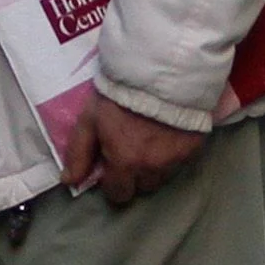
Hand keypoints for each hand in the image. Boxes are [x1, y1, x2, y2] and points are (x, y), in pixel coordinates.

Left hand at [57, 92, 204, 206]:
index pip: (118, 194)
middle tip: (132, 148)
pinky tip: (167, 134)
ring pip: (162, 176)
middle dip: (134, 174)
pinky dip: (172, 153)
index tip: (112, 163)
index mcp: (126, 163)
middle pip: (142, 187)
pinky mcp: (195, 148)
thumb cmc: (120, 92)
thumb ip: (79, 152)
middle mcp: (153, 168)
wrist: (163, 69)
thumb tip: (69, 182)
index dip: (112, 181)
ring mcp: (176, 160)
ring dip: (154, 166)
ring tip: (151, 139)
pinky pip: (180, 162)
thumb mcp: (91, 118)